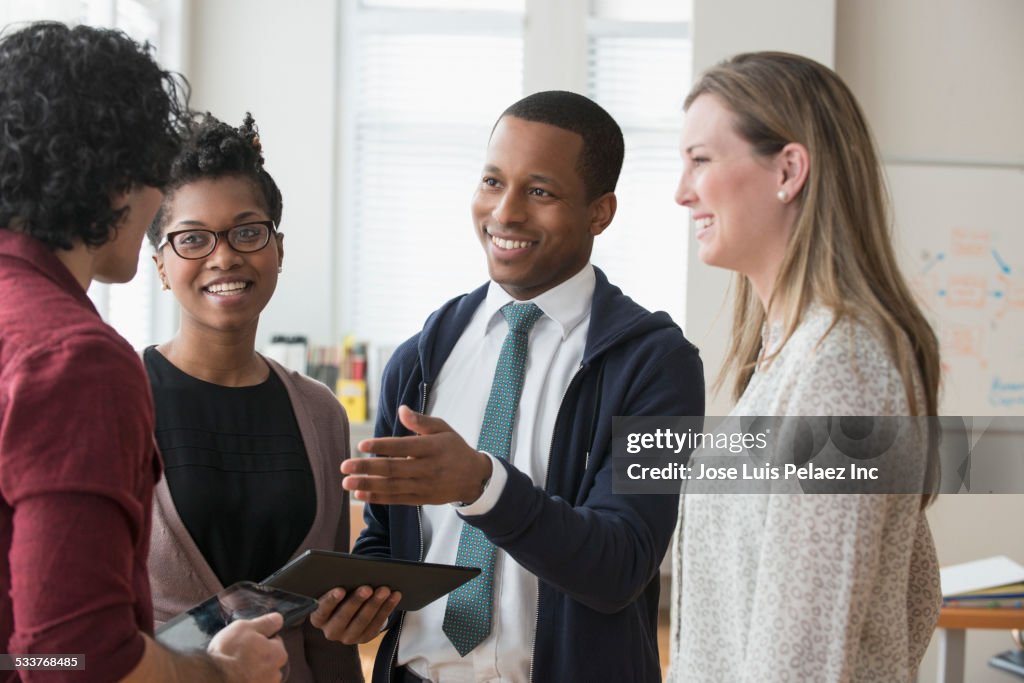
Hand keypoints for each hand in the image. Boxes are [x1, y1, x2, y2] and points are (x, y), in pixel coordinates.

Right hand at [207, 612, 286, 682]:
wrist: (213, 677)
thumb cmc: (230, 652)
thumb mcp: (246, 627)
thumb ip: (265, 623)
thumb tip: (279, 619)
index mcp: (278, 654)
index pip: (275, 641)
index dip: (261, 638)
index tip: (248, 639)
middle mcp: (276, 674)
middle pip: (269, 659)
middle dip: (258, 656)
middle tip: (240, 653)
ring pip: (261, 674)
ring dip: (251, 670)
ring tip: (234, 666)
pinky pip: (252, 682)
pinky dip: (245, 679)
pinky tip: (234, 676)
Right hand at [310, 585, 401, 643]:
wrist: (349, 610)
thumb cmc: (339, 593)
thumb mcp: (333, 590)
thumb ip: (336, 584)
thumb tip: (349, 570)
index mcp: (318, 618)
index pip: (322, 610)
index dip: (331, 600)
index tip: (340, 589)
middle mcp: (331, 631)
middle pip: (344, 616)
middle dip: (357, 601)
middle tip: (368, 588)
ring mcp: (348, 637)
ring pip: (363, 621)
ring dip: (375, 604)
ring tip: (384, 590)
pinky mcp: (364, 638)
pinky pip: (377, 624)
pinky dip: (387, 608)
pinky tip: (394, 596)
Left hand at [341, 405, 492, 505]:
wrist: (474, 477)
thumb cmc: (454, 448)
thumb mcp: (443, 429)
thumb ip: (421, 421)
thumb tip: (401, 409)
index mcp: (433, 448)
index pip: (403, 447)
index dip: (381, 446)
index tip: (361, 445)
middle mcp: (428, 468)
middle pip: (393, 469)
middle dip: (366, 468)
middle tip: (345, 466)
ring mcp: (425, 486)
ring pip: (392, 486)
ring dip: (367, 485)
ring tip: (347, 483)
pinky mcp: (422, 499)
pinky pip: (397, 500)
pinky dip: (378, 498)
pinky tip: (361, 495)